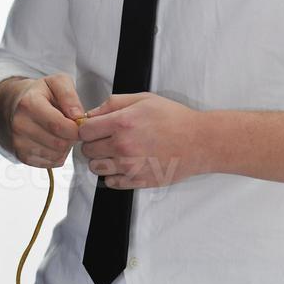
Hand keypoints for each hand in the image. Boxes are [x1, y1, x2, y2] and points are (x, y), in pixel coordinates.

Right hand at [8, 72, 85, 167]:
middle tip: (71, 127)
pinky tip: (54, 141)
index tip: (80, 123)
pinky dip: (58, 154)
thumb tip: (78, 117)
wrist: (16, 104)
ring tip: (62, 132)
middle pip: (59, 143)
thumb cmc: (41, 93)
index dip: (77, 128)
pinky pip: (51, 163)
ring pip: (56, 155)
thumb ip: (69, 95)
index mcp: (29, 104)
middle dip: (72, 137)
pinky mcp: (21, 156)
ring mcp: (18, 143)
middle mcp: (20, 125)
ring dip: (66, 147)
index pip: (59, 125)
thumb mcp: (57, 82)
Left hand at [77, 92, 209, 188]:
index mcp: (122, 123)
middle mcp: (123, 146)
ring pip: (96, 168)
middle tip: (105, 139)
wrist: (198, 142)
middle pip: (87, 150)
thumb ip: (113, 103)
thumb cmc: (173, 118)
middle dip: (92, 143)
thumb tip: (91, 113)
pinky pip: (111, 183)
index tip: (93, 128)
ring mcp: (130, 167)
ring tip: (114, 153)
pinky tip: (123, 165)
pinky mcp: (138, 181)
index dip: (86, 128)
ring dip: (100, 160)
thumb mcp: (143, 99)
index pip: (84, 131)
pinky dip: (112, 175)